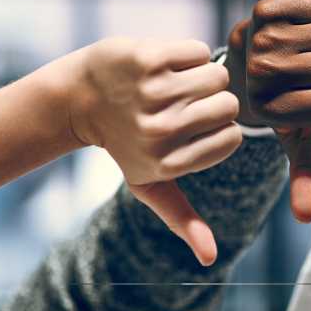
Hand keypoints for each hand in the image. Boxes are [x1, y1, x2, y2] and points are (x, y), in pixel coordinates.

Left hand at [70, 38, 242, 265]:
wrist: (78, 98)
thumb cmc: (124, 143)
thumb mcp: (150, 183)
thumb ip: (181, 218)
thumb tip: (209, 259)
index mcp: (166, 163)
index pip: (232, 138)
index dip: (219, 130)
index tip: (192, 130)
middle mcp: (160, 131)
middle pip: (228, 105)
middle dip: (213, 100)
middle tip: (183, 103)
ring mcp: (153, 93)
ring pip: (218, 75)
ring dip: (204, 75)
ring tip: (176, 84)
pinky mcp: (147, 58)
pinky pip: (200, 52)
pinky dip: (189, 54)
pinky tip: (165, 65)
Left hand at [224, 0, 310, 222]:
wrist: (242, 57)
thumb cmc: (279, 99)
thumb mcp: (294, 137)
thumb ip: (304, 175)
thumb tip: (307, 219)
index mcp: (268, 110)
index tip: (308, 96)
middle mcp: (260, 76)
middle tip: (310, 69)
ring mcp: (262, 39)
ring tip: (307, 48)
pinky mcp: (268, 5)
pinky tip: (304, 24)